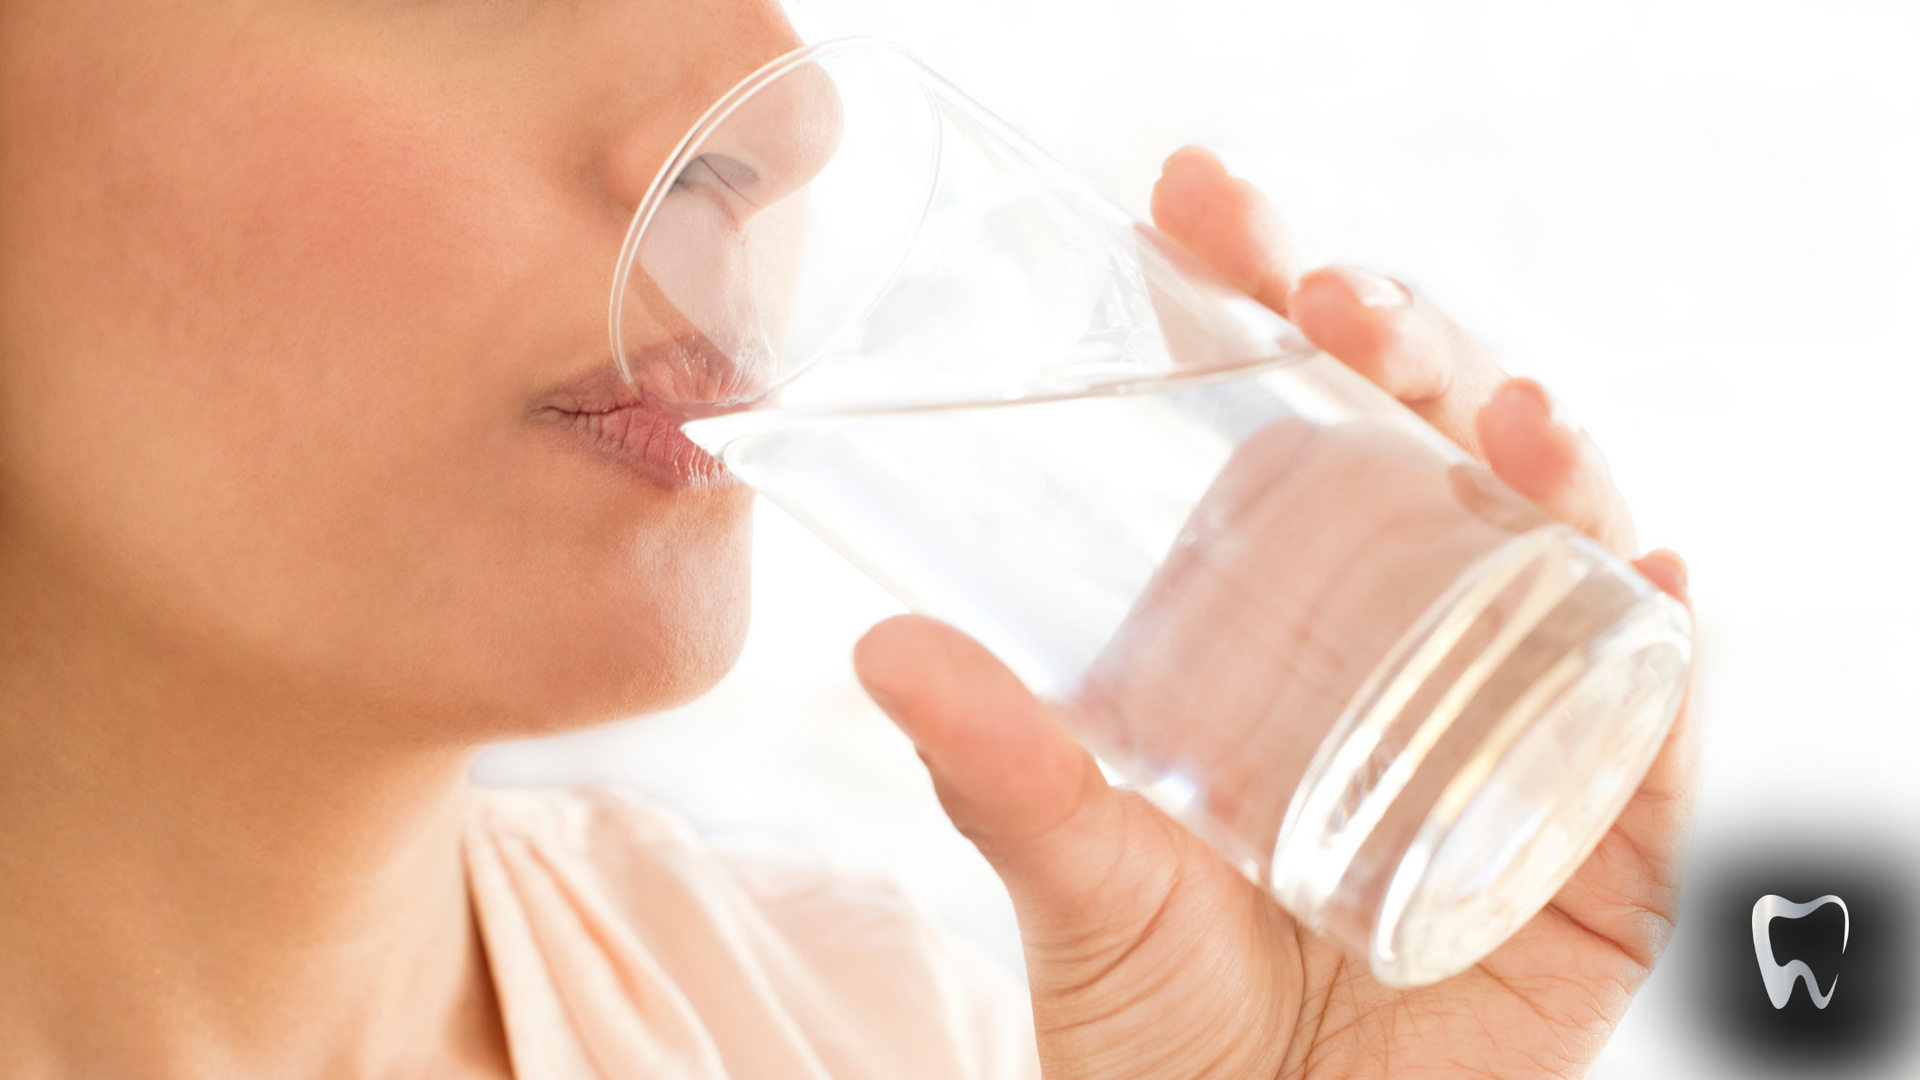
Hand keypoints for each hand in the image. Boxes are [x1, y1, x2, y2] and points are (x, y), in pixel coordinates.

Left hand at [854, 147, 1694, 1078]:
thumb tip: (881, 644)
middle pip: (1434, 451)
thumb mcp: (1077, 873)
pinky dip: (1663, 646)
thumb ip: (1002, 767)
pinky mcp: (1600, 838)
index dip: (1262, 299)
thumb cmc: (1161, 1024)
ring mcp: (1514, 722)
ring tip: (1505, 411)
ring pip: (1559, 552)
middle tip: (1334, 293)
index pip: (1291, 418)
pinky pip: (1655, 723)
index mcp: (1286, 617)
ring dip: (1550, 460)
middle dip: (1406, 347)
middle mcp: (1411, 642)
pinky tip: (1647, 572)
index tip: (1197, 201)